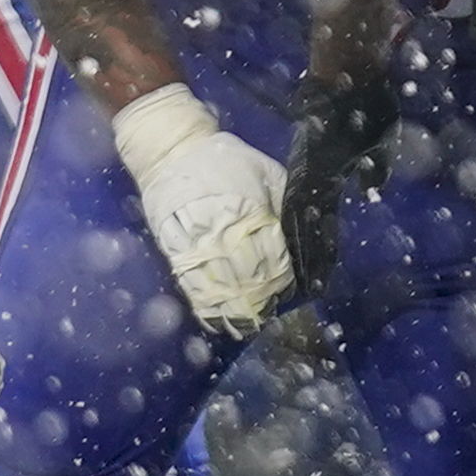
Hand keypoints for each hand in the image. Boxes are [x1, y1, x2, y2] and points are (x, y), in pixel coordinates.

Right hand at [111, 83, 293, 333]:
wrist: (173, 151)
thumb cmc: (226, 159)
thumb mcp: (267, 172)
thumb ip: (283, 201)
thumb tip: (303, 231)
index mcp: (250, 210)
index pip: (273, 254)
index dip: (282, 276)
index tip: (288, 288)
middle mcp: (224, 230)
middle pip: (248, 275)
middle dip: (262, 297)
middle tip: (271, 310)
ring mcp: (197, 242)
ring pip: (221, 285)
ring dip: (236, 308)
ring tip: (249, 324)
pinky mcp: (175, 250)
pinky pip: (192, 285)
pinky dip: (205, 306)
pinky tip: (217, 322)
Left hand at [283, 75, 397, 296]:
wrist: (351, 78)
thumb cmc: (367, 104)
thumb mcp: (377, 143)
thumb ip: (375, 167)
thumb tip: (371, 187)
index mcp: (329, 175)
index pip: (325, 219)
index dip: (323, 246)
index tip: (324, 272)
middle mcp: (314, 179)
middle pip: (307, 228)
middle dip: (310, 260)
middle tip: (309, 292)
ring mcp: (309, 175)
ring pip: (300, 225)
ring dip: (304, 257)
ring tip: (306, 287)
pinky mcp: (307, 171)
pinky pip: (299, 211)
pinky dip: (300, 237)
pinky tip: (298, 257)